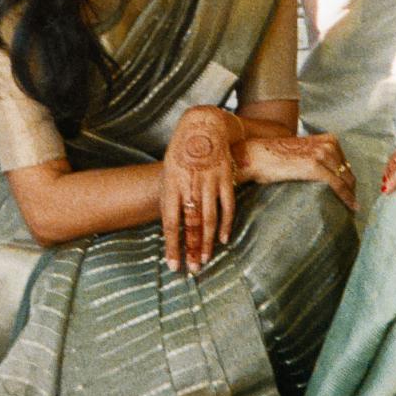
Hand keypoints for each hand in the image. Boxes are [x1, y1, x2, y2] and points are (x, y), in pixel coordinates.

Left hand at [161, 105, 240, 274]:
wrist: (204, 126)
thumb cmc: (182, 153)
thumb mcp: (168, 172)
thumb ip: (170, 197)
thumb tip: (169, 227)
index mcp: (171, 183)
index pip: (170, 221)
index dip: (172, 245)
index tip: (173, 265)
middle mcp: (190, 184)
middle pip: (190, 223)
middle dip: (191, 249)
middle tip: (193, 269)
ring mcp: (209, 181)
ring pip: (209, 218)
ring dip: (206, 242)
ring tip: (205, 259)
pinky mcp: (226, 178)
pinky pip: (227, 206)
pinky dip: (226, 224)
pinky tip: (222, 239)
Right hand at [236, 134, 362, 213]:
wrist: (258, 155)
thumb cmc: (276, 156)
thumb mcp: (303, 151)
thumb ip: (318, 157)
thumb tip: (332, 174)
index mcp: (327, 139)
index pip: (345, 163)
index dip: (349, 179)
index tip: (352, 192)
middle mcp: (327, 144)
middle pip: (348, 172)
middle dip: (352, 188)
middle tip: (353, 203)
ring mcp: (322, 154)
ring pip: (346, 179)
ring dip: (351, 195)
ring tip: (352, 208)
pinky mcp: (315, 166)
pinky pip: (338, 185)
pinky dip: (347, 197)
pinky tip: (351, 207)